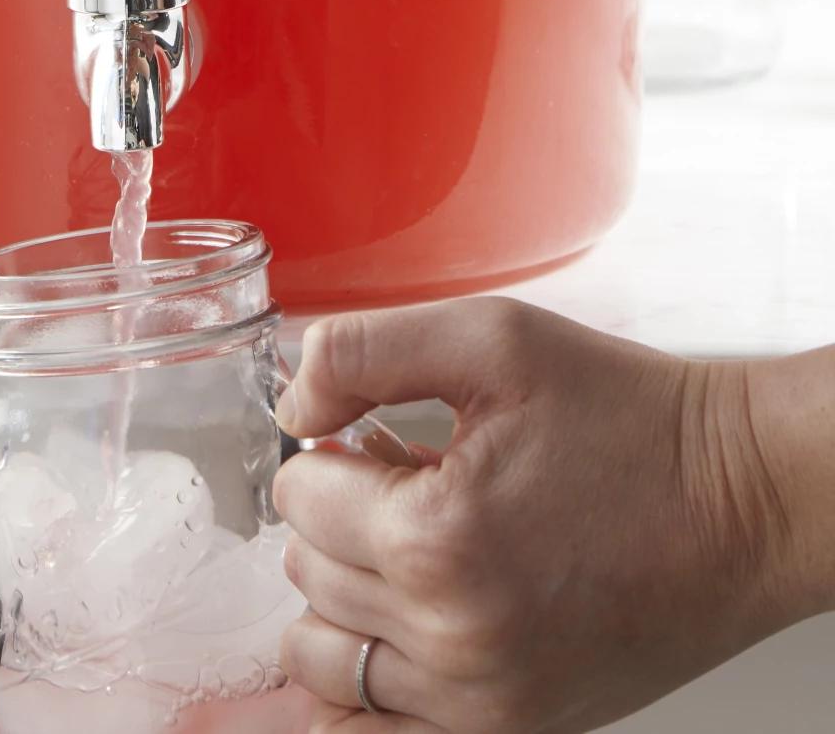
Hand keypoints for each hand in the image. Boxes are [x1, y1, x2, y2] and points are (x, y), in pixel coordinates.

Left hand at [273, 299, 820, 733]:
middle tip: (410, 484)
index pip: (298, 497)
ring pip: (330, 660)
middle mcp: (452, 638)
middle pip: (308, 577)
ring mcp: (484, 703)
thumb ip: (364, 350)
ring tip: (419, 550)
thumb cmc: (628, 417)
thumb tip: (292, 401)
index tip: (379, 438)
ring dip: (348, 598)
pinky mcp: (514, 732)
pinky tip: (398, 635)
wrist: (739, 501)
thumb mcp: (489, 338)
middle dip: (340, 521)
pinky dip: (365, 691)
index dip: (330, 451)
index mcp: (435, 539)